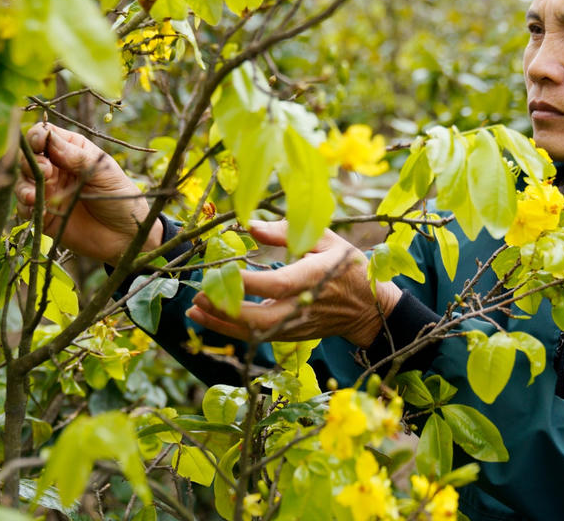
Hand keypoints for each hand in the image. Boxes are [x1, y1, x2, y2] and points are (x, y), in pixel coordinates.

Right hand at [15, 122, 160, 263]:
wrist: (126, 236)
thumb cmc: (121, 197)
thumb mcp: (103, 173)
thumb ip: (76, 157)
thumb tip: (50, 138)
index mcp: (72, 150)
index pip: (45, 135)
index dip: (38, 136)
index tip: (40, 144)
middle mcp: (56, 168)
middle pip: (29, 157)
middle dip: (32, 162)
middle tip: (46, 172)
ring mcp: (49, 191)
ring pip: (22, 181)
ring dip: (24, 185)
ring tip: (34, 195)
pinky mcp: (44, 214)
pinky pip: (24, 207)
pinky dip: (24, 206)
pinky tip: (37, 209)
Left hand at [187, 219, 403, 347]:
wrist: (368, 308)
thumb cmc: (347, 266)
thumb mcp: (325, 239)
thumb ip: (286, 232)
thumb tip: (250, 225)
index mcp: (315, 278)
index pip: (278, 285)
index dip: (248, 282)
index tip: (222, 271)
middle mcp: (304, 307)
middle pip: (261, 318)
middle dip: (227, 309)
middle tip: (199, 296)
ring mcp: (297, 326)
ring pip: (255, 333)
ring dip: (223, 324)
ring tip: (195, 311)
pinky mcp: (291, 336)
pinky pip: (257, 337)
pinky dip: (232, 330)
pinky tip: (210, 320)